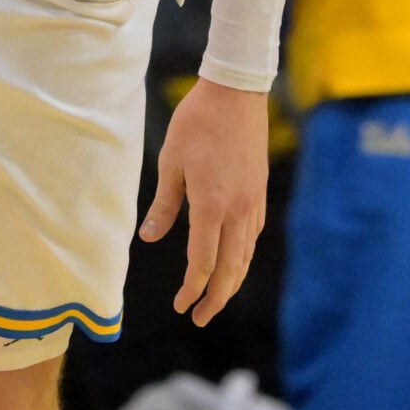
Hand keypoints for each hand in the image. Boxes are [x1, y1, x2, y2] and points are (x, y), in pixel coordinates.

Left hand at [138, 78, 267, 325]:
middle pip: (230, 268)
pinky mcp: (258, 189)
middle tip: (200, 318)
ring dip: (232, 280)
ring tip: (217, 297)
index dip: (192, 289)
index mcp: (211, 205)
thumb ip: (164, 204)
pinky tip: (235, 259)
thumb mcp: (171, 161)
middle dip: (216, 297)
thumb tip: (150, 238)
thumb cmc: (197, 122)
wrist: (236, 90)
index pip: (203, 262)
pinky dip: (243, 255)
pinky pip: (253, 234)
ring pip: (246, 254)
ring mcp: (252, 200)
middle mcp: (236, 209)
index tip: (181, 306)